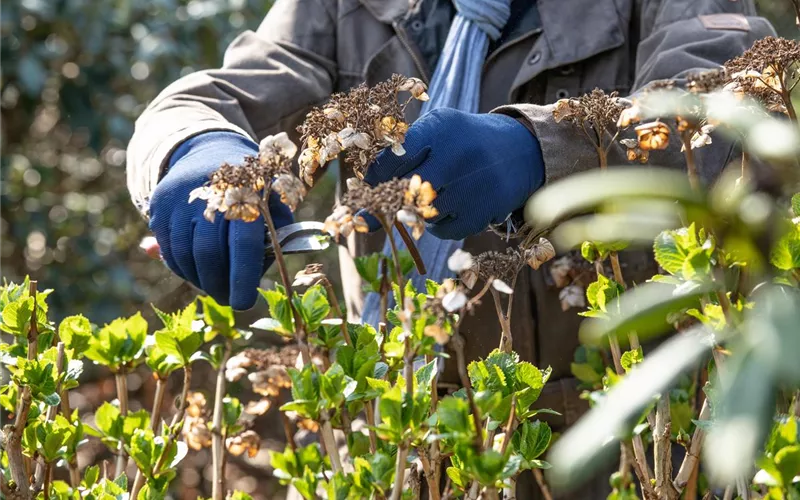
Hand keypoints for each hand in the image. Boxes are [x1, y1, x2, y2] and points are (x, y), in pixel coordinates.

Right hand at [149, 131, 292, 308]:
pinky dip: (181, 268)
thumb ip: (276, 238)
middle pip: (208, 254)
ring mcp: (180, 199)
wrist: (209, 151)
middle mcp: (210, 194)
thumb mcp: (275, 203)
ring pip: (184, 255)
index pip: (243, 242)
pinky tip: (195, 270)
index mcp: (246, 194)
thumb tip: (258, 275)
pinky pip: (167, 249)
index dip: (242, 276)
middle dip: (218, 284)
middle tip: (229, 299)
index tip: (244, 303)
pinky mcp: (160, 205)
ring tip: (214, 285)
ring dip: (198, 280)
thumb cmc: (253, 188)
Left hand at [363, 108, 543, 239]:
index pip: (393, 157)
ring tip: (429, 197)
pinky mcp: (485, 209)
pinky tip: (448, 209)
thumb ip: (401, 154)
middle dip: (388, 202)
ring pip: (423, 213)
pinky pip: (443, 230)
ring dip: (416, 212)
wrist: (520, 150)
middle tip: (379, 209)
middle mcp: (459, 153)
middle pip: (405, 190)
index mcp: (440, 127)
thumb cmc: (463, 142)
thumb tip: (363, 193)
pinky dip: (438, 225)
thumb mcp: (437, 130)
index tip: (367, 189)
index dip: (375, 178)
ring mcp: (474, 183)